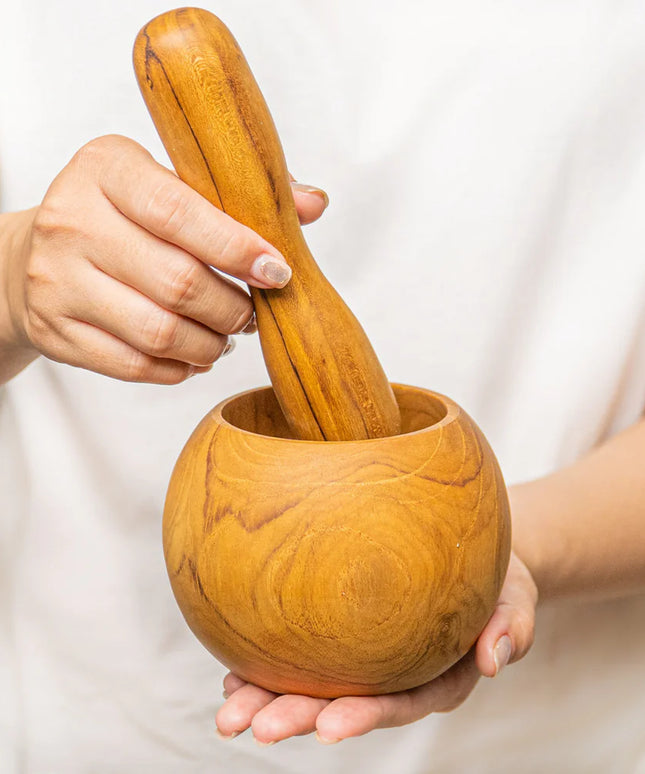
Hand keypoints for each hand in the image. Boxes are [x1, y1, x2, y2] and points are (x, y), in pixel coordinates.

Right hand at [0, 134, 326, 383]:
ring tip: (226, 335)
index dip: (238, 249)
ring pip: (159, 332)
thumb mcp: (168, 182)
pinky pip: (135, 366)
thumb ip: (239, 192)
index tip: (278, 272)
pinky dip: (178, 368)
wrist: (33, 253)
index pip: (180, 213)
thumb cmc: (118, 215)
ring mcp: (56, 280)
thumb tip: (314, 203)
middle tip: (254, 313)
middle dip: (234, 308)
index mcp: (107, 169)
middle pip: (178, 282)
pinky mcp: (54, 331)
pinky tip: (193, 354)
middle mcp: (71, 220)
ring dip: (211, 343)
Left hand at [215, 551, 536, 743]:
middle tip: (255, 727)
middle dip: (299, 717)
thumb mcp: (518, 598)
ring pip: (316, 684)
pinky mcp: (348, 636)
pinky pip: (307, 652)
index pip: (400, 703)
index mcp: (437, 678)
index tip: (328, 728)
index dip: (365, 717)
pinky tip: (233, 667)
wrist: (476, 556)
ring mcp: (369, 660)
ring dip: (270, 698)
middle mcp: (396, 677)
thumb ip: (512, 628)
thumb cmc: (500, 581)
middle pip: (346, 703)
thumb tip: (496, 660)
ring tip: (228, 706)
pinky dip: (269, 663)